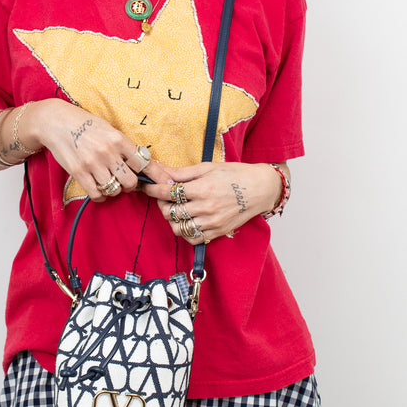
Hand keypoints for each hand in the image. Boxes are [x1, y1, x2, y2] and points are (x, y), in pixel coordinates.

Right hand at [27, 99, 171, 200]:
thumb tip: (145, 162)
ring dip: (114, 190)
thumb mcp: (108, 129)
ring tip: (108, 181)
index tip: (165, 183)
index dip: (156, 175)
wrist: (55, 122)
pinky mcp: (79, 172)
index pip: (143, 162)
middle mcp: (107, 152)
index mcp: (118, 139)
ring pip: (114, 190)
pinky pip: (96, 194)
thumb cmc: (84, 125)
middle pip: (130, 181)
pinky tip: (99, 189)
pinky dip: (100, 196)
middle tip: (124, 180)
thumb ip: (124, 145)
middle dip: (130, 185)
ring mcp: (92, 163)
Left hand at [141, 161, 285, 243]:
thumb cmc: (235, 175)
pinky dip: (185, 231)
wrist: (260, 189)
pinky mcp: (217, 232)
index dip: (153, 189)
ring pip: (178, 228)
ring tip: (177, 209)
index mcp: (202, 188)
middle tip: (165, 198)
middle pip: (170, 212)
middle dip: (162, 204)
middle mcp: (206, 207)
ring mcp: (211, 222)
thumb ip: (182, 173)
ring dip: (172, 219)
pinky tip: (188, 220)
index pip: (168, 192)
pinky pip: (192, 238)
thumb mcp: (208, 168)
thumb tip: (160, 170)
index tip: (147, 187)